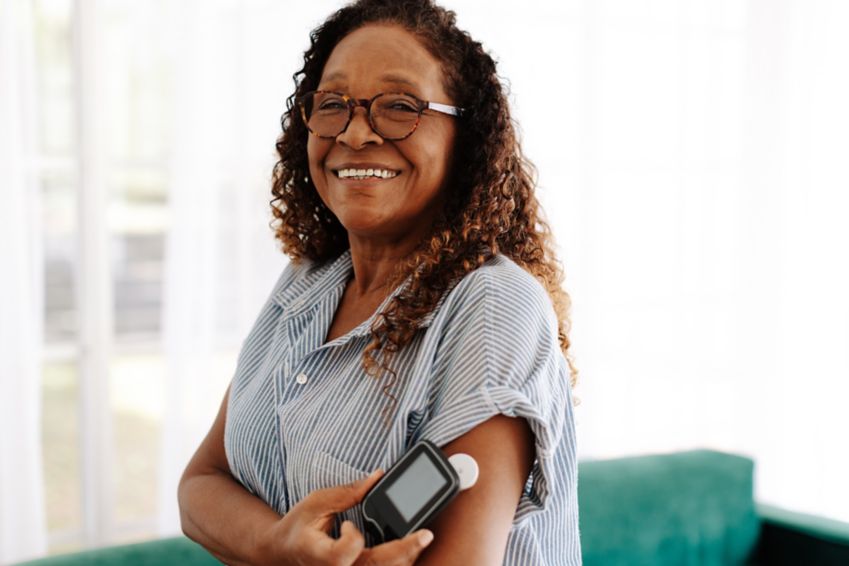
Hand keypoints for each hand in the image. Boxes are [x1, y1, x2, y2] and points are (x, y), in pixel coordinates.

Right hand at [253, 469, 433, 565]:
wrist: (282, 554)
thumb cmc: (297, 528)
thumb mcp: (315, 503)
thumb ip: (347, 492)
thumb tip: (378, 476)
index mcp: (320, 556)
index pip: (345, 554)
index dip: (352, 538)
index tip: (347, 524)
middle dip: (405, 550)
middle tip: (427, 534)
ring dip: (405, 557)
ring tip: (421, 539)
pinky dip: (397, 560)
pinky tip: (408, 547)